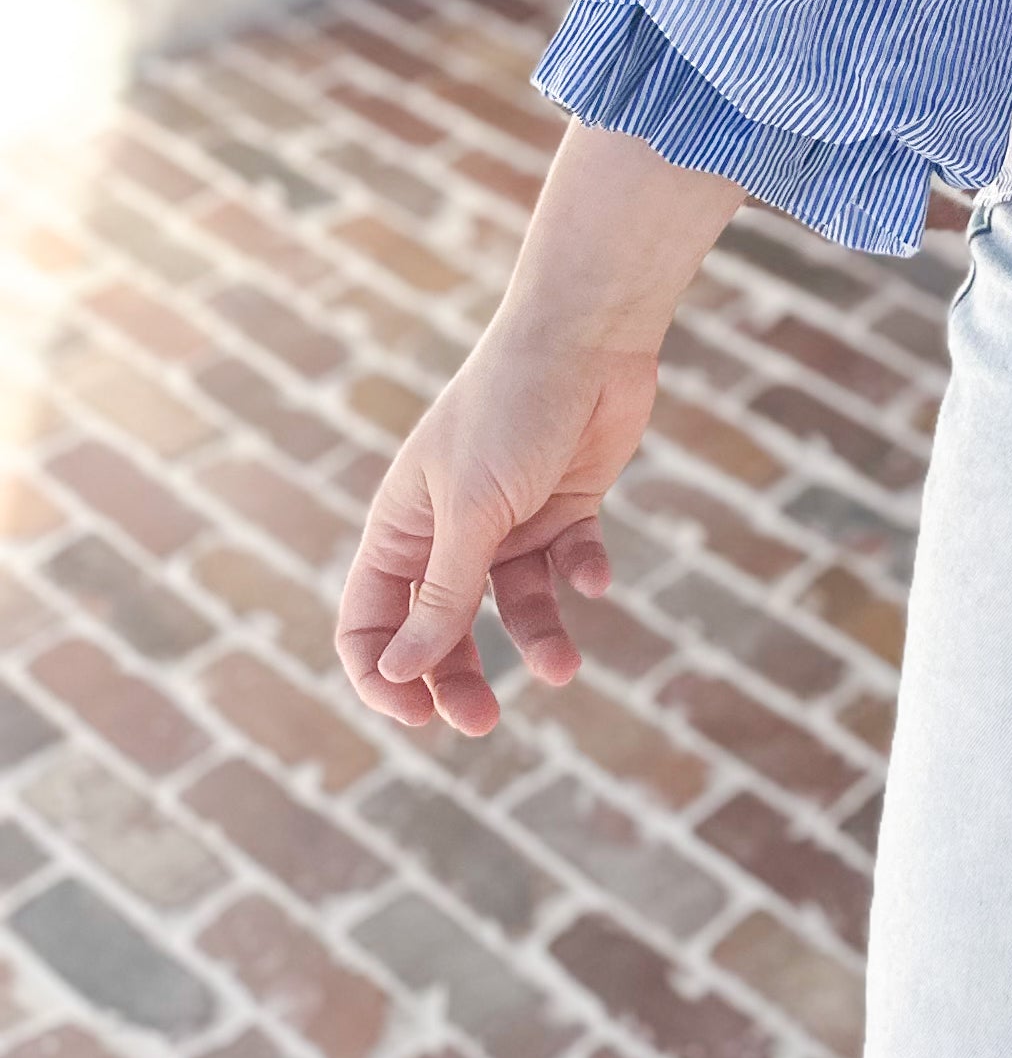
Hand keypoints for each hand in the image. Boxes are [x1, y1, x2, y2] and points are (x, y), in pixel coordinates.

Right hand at [331, 115, 744, 738]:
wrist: (589, 336)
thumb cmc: (513, 412)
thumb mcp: (472, 514)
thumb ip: (443, 596)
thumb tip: (399, 675)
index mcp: (401, 527)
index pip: (369, 621)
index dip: (382, 674)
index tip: (416, 715)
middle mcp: (450, 530)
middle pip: (440, 630)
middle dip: (458, 678)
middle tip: (484, 721)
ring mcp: (510, 519)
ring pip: (513, 606)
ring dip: (535, 640)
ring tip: (562, 669)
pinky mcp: (565, 506)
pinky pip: (569, 564)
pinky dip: (583, 576)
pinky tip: (596, 573)